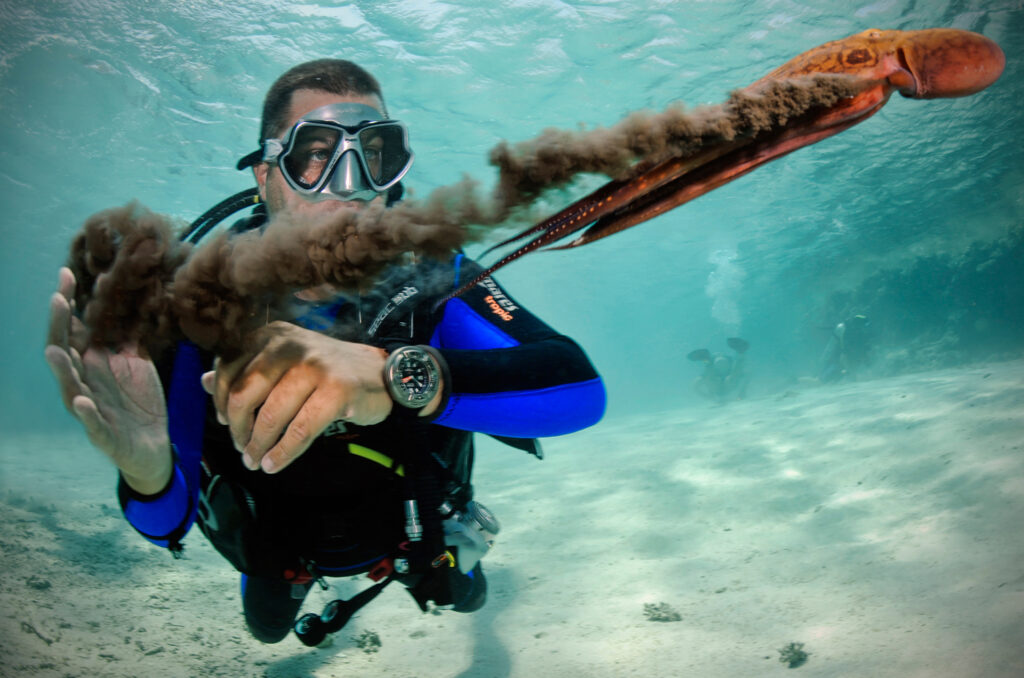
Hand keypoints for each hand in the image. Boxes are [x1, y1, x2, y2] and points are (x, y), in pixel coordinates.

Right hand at [44, 267, 171, 493]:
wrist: (153, 444)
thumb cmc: (138, 401)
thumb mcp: (136, 363)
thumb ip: (127, 336)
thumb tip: (131, 300)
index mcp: (91, 364)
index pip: (74, 329)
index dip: (69, 304)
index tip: (70, 274)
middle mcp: (84, 382)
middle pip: (66, 350)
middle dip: (60, 325)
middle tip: (58, 296)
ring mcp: (89, 408)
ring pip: (69, 386)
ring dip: (62, 368)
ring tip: (56, 349)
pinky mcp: (102, 433)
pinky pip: (91, 424)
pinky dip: (86, 412)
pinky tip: (82, 400)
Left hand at [203, 321, 392, 473]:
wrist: (382, 373)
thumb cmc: (328, 370)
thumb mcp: (285, 362)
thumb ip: (245, 369)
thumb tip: (205, 383)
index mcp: (272, 335)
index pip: (227, 368)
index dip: (220, 401)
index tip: (224, 422)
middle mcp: (289, 345)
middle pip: (244, 394)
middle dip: (237, 428)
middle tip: (240, 447)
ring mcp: (314, 367)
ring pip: (271, 415)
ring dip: (258, 445)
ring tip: (255, 461)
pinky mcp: (337, 390)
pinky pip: (300, 430)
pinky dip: (283, 453)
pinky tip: (274, 464)